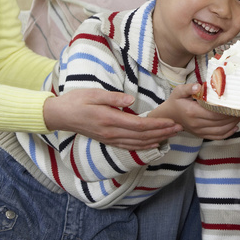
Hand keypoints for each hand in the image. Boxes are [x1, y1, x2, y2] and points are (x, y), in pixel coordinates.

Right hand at [43, 89, 181, 149]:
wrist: (60, 115)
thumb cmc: (76, 100)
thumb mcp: (94, 93)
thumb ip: (113, 97)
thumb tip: (131, 100)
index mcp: (110, 119)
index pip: (140, 125)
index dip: (158, 125)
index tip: (172, 121)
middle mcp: (111, 133)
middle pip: (142, 136)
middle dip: (163, 132)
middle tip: (179, 127)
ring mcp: (110, 139)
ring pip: (138, 143)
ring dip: (156, 139)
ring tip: (171, 135)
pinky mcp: (108, 140)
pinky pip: (129, 146)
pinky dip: (144, 146)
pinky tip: (154, 144)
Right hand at [149, 84, 239, 139]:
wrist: (168, 117)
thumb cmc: (175, 102)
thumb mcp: (179, 91)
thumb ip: (189, 88)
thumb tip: (199, 86)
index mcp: (192, 112)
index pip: (214, 113)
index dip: (227, 110)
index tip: (236, 103)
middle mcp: (197, 124)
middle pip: (220, 122)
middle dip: (233, 116)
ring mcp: (199, 131)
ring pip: (220, 131)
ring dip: (233, 124)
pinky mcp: (201, 135)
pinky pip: (217, 136)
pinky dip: (228, 133)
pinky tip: (235, 127)